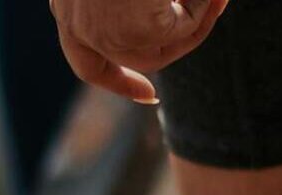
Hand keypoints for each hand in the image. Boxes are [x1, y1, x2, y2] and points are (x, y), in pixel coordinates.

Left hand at [49, 0, 228, 102]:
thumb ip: (131, 3)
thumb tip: (168, 11)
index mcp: (66, 7)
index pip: (86, 63)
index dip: (118, 81)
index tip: (150, 97)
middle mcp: (76, 24)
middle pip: (133, 60)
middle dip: (177, 45)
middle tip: (215, 6)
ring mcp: (102, 31)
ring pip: (161, 50)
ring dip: (197, 19)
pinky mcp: (133, 28)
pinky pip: (183, 31)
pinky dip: (204, 7)